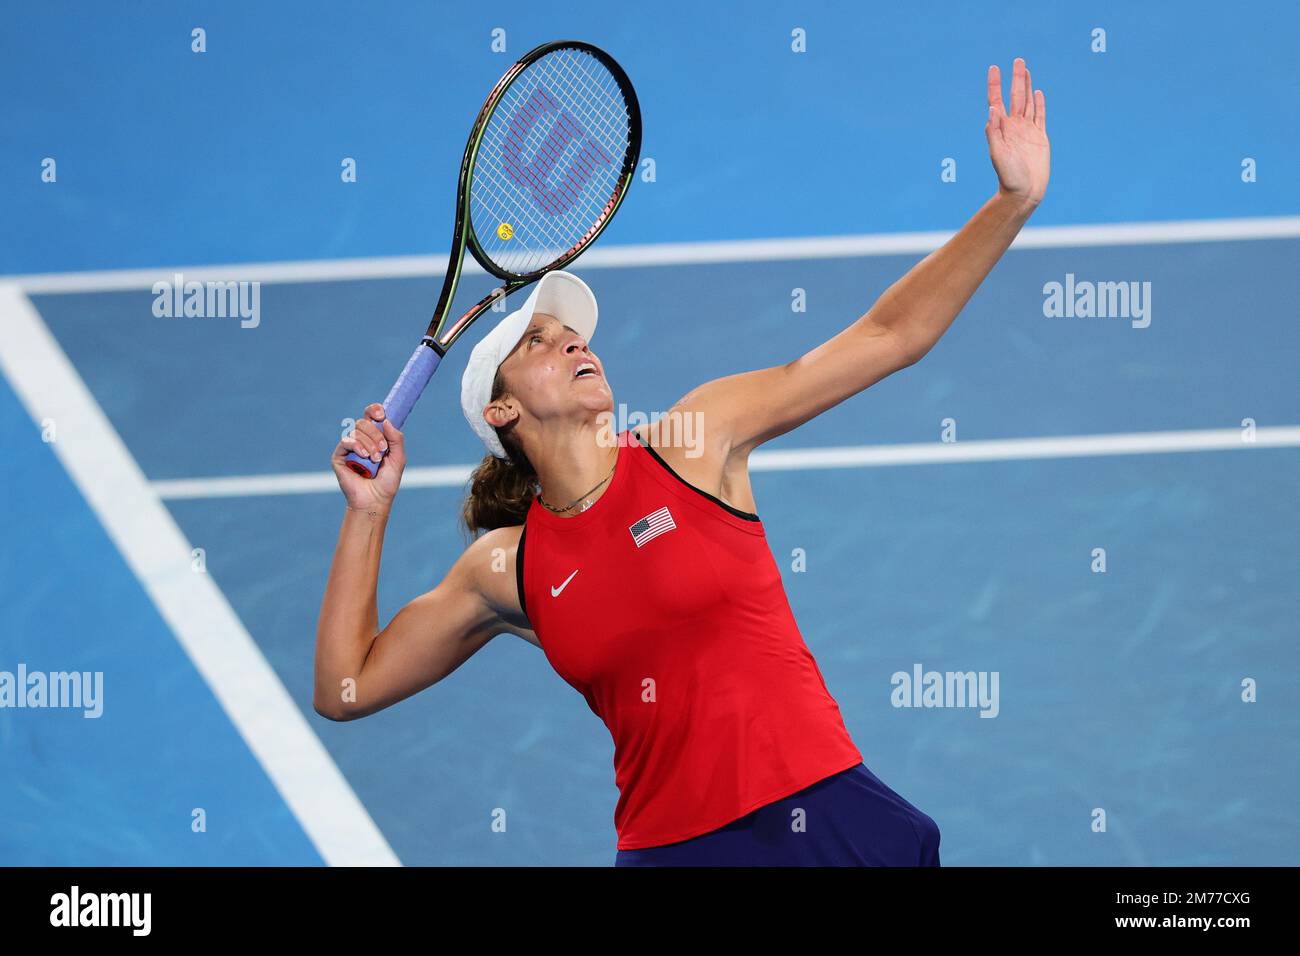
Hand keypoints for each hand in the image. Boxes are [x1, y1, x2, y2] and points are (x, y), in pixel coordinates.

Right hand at [331, 403, 405, 513]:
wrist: (375, 500)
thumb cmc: (387, 482)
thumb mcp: (398, 458)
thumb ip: (396, 438)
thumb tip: (385, 420)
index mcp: (375, 437)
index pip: (371, 416)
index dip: (375, 410)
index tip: (381, 415)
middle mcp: (361, 440)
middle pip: (364, 422)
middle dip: (375, 434)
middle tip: (383, 449)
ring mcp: (349, 447)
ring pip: (357, 431)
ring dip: (370, 444)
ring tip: (375, 460)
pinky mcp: (339, 456)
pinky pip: (347, 441)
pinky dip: (357, 446)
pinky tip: (364, 457)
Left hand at [986, 57, 1049, 207]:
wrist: (1024, 193)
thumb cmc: (1008, 177)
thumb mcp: (998, 154)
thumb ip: (994, 132)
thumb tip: (993, 109)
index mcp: (1001, 129)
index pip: (997, 101)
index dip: (995, 85)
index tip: (994, 68)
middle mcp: (1014, 127)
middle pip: (1015, 96)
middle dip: (1016, 78)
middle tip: (1017, 59)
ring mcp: (1027, 131)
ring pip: (1028, 102)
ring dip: (1027, 85)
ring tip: (1026, 70)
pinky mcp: (1040, 137)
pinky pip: (1040, 115)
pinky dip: (1039, 103)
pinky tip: (1038, 92)